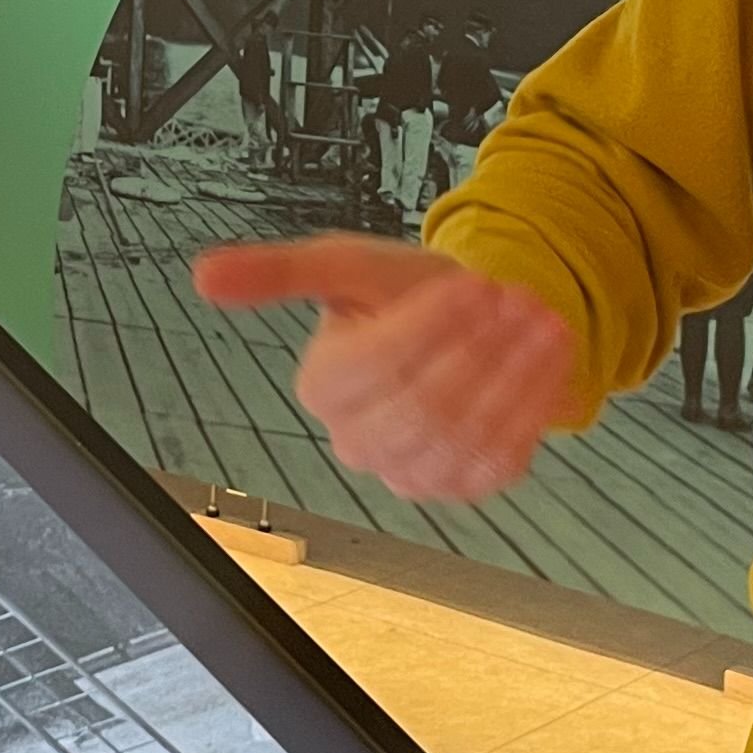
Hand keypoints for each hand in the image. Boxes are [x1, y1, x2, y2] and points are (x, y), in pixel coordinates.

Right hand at [192, 234, 571, 500]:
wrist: (465, 327)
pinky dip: (531, 403)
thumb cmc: (401, 296)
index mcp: (323, 386)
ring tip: (541, 319)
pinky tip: (550, 356)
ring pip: (464, 432)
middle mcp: (358, 441)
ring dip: (512, 373)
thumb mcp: (346, 266)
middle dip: (477, 348)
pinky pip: (500, 455)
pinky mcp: (463, 487)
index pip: (375, 366)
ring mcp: (412, 473)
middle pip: (422, 404)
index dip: (429, 326)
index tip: (471, 283)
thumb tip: (202, 276)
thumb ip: (280, 272)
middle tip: (513, 297)